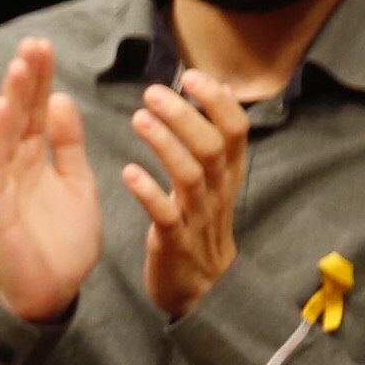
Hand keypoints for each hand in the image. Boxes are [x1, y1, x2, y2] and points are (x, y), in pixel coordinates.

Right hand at [0, 37, 101, 323]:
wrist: (51, 292)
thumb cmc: (62, 241)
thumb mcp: (77, 183)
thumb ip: (67, 144)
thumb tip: (61, 100)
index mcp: (34, 157)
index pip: (35, 109)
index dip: (40, 79)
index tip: (45, 46)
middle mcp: (13, 164)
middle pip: (18, 113)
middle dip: (25, 78)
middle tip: (33, 43)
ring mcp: (0, 183)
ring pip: (4, 133)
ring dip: (11, 98)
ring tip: (19, 67)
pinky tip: (3, 110)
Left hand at [124, 70, 249, 322]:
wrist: (202, 288)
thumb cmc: (201, 223)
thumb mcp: (215, 179)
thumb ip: (214, 136)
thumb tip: (219, 86)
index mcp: (228, 173)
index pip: (236, 130)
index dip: (217, 102)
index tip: (191, 76)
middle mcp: (218, 191)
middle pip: (212, 147)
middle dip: (185, 116)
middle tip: (153, 92)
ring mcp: (198, 217)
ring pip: (191, 176)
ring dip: (166, 145)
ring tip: (138, 119)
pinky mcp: (175, 242)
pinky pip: (167, 215)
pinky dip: (149, 193)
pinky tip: (128, 172)